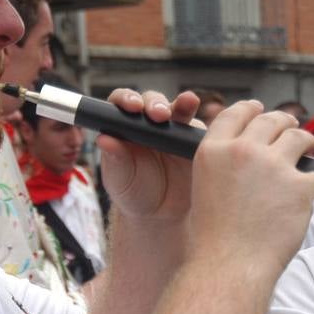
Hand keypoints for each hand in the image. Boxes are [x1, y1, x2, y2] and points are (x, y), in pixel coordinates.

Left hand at [96, 88, 200, 221]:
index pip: (122, 102)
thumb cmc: (133, 192)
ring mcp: (176, 129)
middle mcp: (150, 122)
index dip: (126, 99)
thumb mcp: (119, 179)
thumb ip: (114, 159)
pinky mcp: (196, 140)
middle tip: (159, 115)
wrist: (160, 214)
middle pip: (153, 101)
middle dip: (156, 104)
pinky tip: (210, 127)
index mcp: (125, 125)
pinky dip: (207, 124)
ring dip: (185, 103)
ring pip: (181, 108)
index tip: (131, 106)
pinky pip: (202, 130)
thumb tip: (104, 139)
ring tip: (188, 102)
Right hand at [185, 100, 313, 278]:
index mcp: (215, 150)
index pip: (235, 114)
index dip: (250, 108)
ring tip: (309, 144)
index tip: (258, 108)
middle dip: (282, 120)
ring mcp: (275, 168)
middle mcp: (245, 152)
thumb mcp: (201, 186)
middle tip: (289, 125)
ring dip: (305, 139)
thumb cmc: (213, 236)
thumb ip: (220, 165)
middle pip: (269, 121)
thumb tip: (238, 159)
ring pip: (298, 138)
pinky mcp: (301, 188)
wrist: (230, 265)